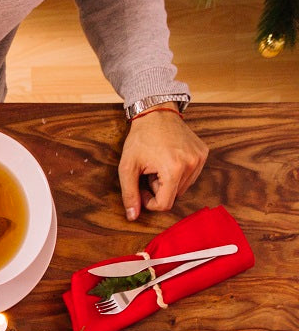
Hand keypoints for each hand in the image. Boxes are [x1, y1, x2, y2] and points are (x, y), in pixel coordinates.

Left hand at [119, 106, 207, 220]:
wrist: (156, 113)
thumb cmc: (140, 139)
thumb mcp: (127, 167)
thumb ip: (129, 194)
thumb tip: (132, 217)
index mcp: (174, 170)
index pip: (165, 204)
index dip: (150, 202)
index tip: (141, 190)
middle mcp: (192, 164)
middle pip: (174, 196)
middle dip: (159, 189)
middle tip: (149, 172)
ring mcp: (200, 158)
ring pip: (183, 187)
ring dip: (168, 182)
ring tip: (158, 165)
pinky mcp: (204, 153)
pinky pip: (191, 175)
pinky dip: (178, 173)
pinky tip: (169, 159)